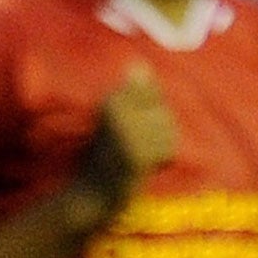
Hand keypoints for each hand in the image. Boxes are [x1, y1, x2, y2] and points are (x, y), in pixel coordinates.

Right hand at [65, 65, 177, 228]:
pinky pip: (167, 151)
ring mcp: (127, 134)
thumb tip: (140, 64)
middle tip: (133, 146)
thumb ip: (131, 92)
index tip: (130, 129)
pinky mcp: (136, 156)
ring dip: (160, 144)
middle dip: (157, 128)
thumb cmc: (102, 153)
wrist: (89, 193)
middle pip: (163, 112)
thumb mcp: (112, 117)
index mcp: (110, 100)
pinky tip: (145, 166)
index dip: (149, 111)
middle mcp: (116, 112)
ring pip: (168, 130)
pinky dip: (162, 160)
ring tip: (139, 153)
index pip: (151, 91)